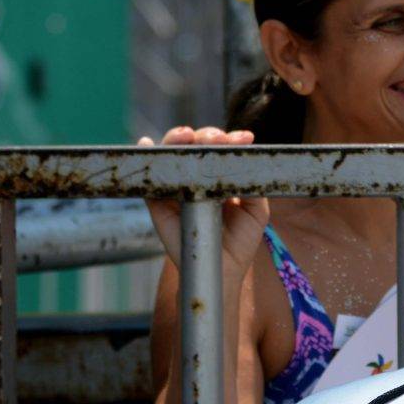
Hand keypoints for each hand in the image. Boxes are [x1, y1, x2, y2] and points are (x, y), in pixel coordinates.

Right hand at [138, 126, 270, 272]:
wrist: (222, 269)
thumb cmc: (240, 240)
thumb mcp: (257, 209)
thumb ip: (254, 184)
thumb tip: (245, 159)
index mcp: (220, 175)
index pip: (221, 149)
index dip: (231, 140)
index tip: (246, 138)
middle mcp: (196, 176)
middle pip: (195, 145)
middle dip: (207, 135)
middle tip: (218, 139)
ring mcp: (176, 185)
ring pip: (171, 153)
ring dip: (177, 138)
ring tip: (188, 136)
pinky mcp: (158, 201)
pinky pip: (151, 176)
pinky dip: (147, 155)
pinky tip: (148, 144)